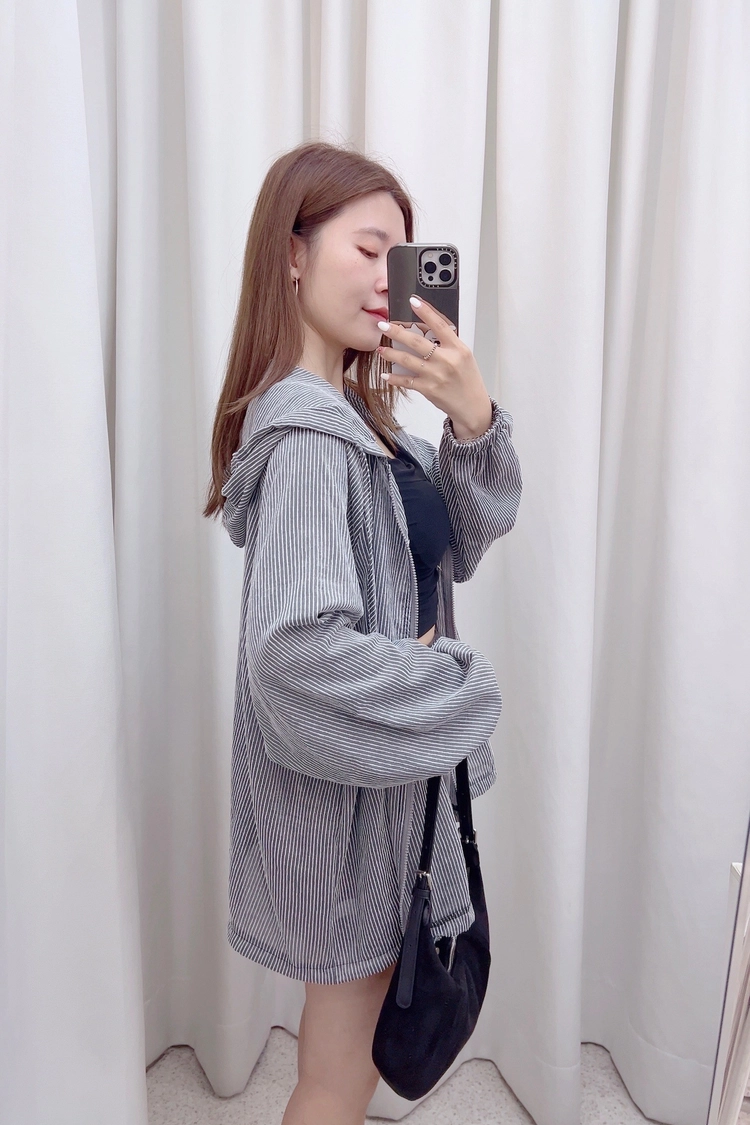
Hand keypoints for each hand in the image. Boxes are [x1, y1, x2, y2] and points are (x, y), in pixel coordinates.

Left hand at [375, 295, 492, 439]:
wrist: (472, 406)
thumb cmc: (468, 380)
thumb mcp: (464, 357)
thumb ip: (448, 343)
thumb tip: (428, 328)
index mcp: (458, 348)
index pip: (440, 325)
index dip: (425, 312)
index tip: (412, 301)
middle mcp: (447, 360)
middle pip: (417, 342)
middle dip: (397, 332)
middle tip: (383, 325)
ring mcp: (436, 375)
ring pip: (407, 360)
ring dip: (391, 354)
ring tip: (380, 348)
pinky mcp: (428, 389)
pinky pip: (406, 381)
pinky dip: (394, 378)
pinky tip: (386, 375)